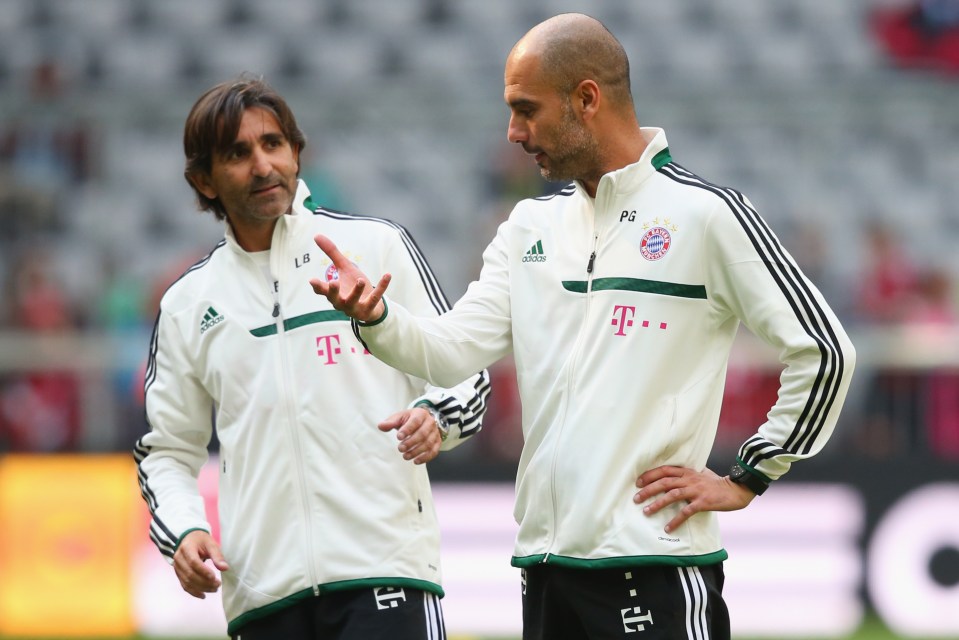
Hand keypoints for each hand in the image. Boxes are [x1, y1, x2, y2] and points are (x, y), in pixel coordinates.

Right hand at [173, 530, 229, 598]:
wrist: (188, 539)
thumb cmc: (201, 540)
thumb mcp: (211, 543)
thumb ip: (217, 555)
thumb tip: (225, 568)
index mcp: (186, 548)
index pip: (193, 562)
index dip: (203, 571)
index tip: (214, 577)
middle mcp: (179, 559)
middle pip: (190, 574)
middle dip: (204, 582)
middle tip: (218, 585)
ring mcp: (176, 567)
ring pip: (187, 582)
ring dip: (201, 588)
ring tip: (214, 589)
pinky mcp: (178, 574)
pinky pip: (184, 585)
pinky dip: (193, 592)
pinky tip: (203, 595)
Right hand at [309, 234, 390, 322]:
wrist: (370, 306)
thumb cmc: (352, 286)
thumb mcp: (344, 268)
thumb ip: (332, 253)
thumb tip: (317, 235)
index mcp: (333, 293)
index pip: (322, 291)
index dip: (317, 286)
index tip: (312, 280)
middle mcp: (341, 302)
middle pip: (335, 299)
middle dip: (333, 292)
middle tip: (333, 282)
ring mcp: (355, 307)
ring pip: (353, 301)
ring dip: (356, 291)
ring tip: (360, 279)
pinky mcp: (369, 308)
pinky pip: (376, 297)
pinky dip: (382, 286)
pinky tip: (388, 275)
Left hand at [379, 407, 442, 464]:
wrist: (424, 421)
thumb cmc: (409, 420)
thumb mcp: (400, 417)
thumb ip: (390, 422)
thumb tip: (380, 426)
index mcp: (420, 414)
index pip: (415, 421)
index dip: (407, 429)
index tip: (398, 437)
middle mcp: (430, 422)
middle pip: (423, 433)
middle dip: (411, 442)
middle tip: (400, 449)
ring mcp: (435, 433)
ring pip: (428, 443)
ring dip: (416, 451)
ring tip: (405, 456)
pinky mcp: (438, 442)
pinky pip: (434, 451)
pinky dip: (425, 458)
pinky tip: (416, 461)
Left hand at [633, 465, 754, 532]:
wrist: (735, 490)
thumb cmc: (716, 483)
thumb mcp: (701, 473)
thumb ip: (687, 474)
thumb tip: (674, 473)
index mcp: (687, 472)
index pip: (664, 470)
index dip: (650, 475)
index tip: (638, 482)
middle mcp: (689, 479)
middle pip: (664, 482)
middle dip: (648, 490)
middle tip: (636, 498)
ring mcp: (696, 490)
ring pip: (672, 496)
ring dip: (657, 504)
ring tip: (646, 512)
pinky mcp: (703, 502)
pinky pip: (686, 512)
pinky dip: (676, 520)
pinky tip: (668, 528)